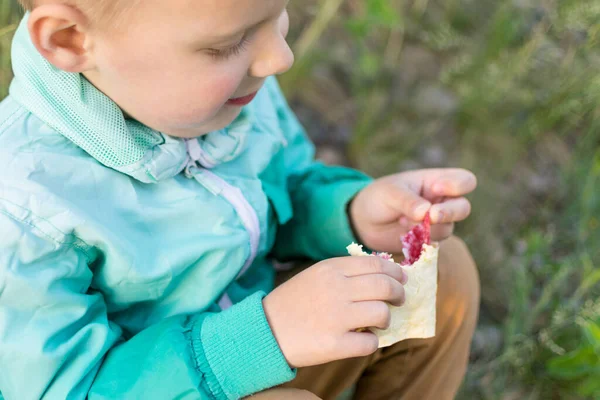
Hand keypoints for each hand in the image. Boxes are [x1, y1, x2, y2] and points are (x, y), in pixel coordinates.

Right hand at [263, 256, 407, 367]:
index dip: (395, 272)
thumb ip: (345, 272)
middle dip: (399, 293)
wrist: (264, 331)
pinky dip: (372, 342)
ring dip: (386, 319)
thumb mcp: (315, 276)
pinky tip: (363, 339)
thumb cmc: (293, 302)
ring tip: (378, 322)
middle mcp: (335, 289)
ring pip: (382, 313)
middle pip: (384, 286)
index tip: (401, 279)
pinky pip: (370, 343)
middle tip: (399, 300)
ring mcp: (336, 317)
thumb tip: (384, 273)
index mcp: (331, 269)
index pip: (376, 264)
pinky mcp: (334, 344)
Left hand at [349, 168, 476, 251]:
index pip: (464, 180)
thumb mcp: (390, 193)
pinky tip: (402, 232)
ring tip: (403, 221)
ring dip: (427, 227)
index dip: (457, 185)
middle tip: (432, 215)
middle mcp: (442, 202)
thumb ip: (408, 201)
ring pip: (448, 228)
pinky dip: (419, 239)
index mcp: (437, 181)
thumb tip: (427, 213)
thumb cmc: (379, 198)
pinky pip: (433, 243)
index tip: (435, 188)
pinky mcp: (428, 240)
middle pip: (463, 207)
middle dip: (450, 212)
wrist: (364, 221)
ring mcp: (436, 223)